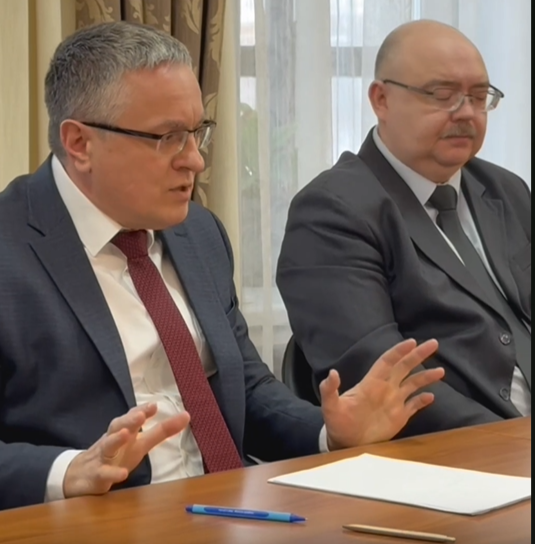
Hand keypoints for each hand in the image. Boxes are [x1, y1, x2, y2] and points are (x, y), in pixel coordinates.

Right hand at [64, 403, 188, 497]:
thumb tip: (186, 415)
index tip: (154, 405)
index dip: (142, 410)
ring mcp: (103, 458)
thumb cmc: (116, 455)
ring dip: (116, 439)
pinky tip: (122, 474)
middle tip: (141, 414)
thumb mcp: (140, 444)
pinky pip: (103, 474)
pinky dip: (111, 473)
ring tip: (126, 434)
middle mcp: (113, 441)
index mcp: (124, 432)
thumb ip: (162, 431)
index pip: (132, 417)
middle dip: (129, 419)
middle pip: (118, 427)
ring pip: (107, 446)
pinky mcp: (96, 476)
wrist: (80, 475)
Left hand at [321, 339, 442, 448]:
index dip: (399, 351)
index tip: (412, 342)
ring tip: (441, 371)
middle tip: (433, 343)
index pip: (387, 362)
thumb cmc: (337, 422)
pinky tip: (432, 396)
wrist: (344, 442)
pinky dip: (423, 400)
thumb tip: (332, 373)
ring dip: (426, 376)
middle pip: (404, 367)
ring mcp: (393, 402)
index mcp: (371, 383)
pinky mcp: (399, 417)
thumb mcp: (330, 406)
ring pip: (412, 384)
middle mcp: (385, 388)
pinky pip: (413, 405)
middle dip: (418, 355)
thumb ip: (330, 390)